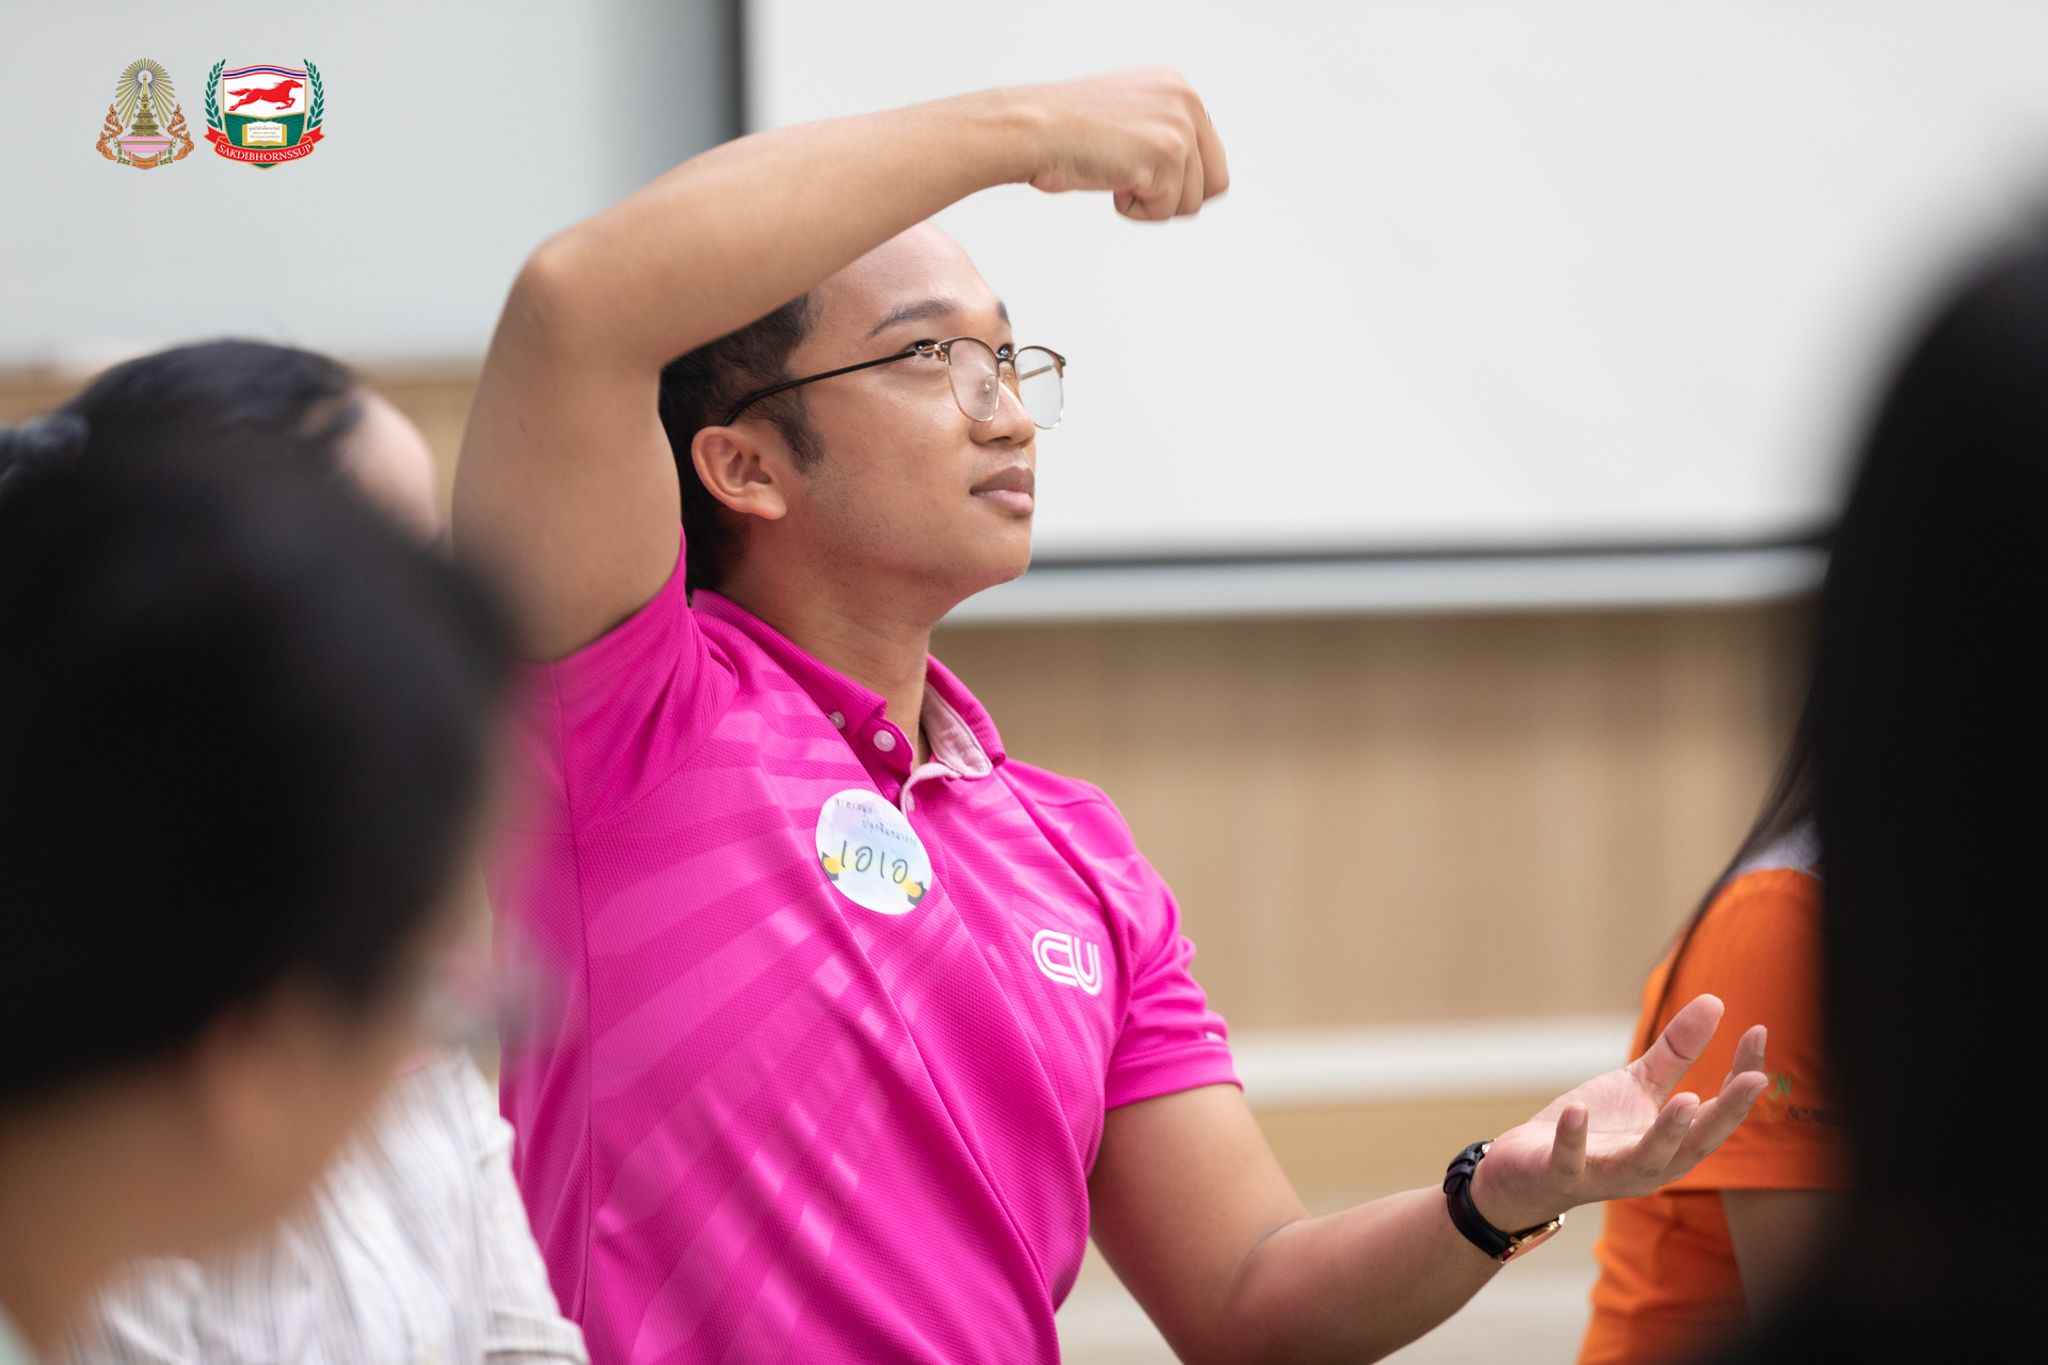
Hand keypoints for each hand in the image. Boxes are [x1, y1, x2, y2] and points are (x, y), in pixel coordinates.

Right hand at [1010, 69, 1229, 220]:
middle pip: (1214, 183)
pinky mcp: (1167, 155)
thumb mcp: (1127, 116)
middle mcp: (1186, 100)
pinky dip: (1132, 209)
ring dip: (1150, 203)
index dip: (1175, 178)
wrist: (1032, 130)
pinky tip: (1108, 180)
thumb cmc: (1064, 129)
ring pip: (1191, 203)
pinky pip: (1165, 211)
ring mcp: (1179, 127)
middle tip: (1133, 182)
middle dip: (1173, 195)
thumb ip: (1163, 131)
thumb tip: (1191, 172)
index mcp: (1178, 88)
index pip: (1211, 155)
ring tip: (1115, 174)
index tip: (1139, 168)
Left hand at [1469, 995, 1768, 1230]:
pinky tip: (1579, 1110)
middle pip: (1696, 1143)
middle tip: (1753, 1078)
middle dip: (1726, 1113)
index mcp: (1674, 1145)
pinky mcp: (1561, 1173)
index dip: (1743, 1079)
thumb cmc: (1595, 1128)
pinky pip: (1571, 1160)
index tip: (1760, 1031)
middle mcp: (1650, 1166)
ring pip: (1645, 1160)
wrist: (1529, 1169)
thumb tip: (1715, 1002)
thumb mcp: (1638, 1086)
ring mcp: (1606, 1173)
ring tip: (1685, 1098)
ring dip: (1667, 1132)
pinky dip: (1575, 1139)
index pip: (1719, 1114)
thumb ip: (1676, 1053)